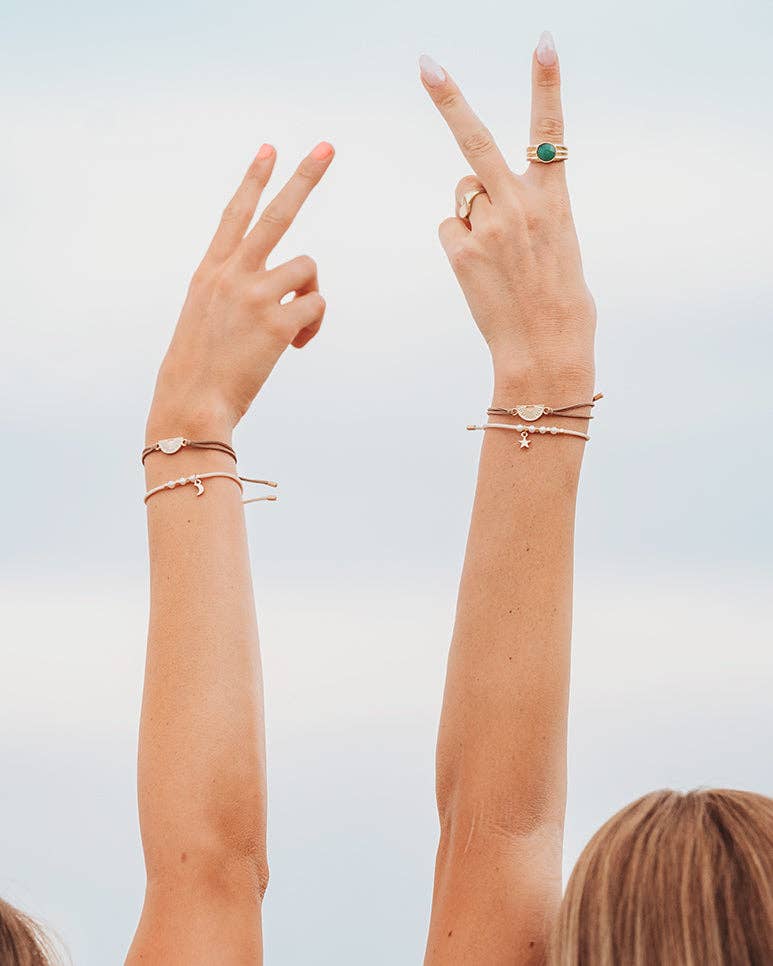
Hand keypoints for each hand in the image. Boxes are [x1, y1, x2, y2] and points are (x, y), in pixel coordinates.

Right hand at [147, 142, 333, 441]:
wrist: (190, 405)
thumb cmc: (199, 371)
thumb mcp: (205, 319)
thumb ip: (235, 293)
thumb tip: (286, 289)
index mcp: (210, 272)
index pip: (235, 214)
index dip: (253, 180)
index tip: (268, 148)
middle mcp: (231, 274)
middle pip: (276, 214)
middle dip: (304, 178)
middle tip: (326, 146)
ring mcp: (254, 293)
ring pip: (308, 268)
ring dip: (309, 297)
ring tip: (291, 330)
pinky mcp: (277, 319)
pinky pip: (317, 305)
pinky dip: (313, 326)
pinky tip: (293, 346)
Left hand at [420, 35, 594, 391]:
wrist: (547, 348)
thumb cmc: (560, 300)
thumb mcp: (560, 243)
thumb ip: (530, 208)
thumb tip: (484, 199)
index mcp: (555, 198)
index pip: (550, 131)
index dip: (546, 84)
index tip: (542, 43)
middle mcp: (521, 204)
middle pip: (475, 140)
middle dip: (449, 100)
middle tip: (426, 64)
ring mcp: (489, 227)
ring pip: (463, 194)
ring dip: (473, 212)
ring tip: (498, 255)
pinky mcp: (462, 251)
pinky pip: (450, 229)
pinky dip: (460, 243)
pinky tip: (480, 270)